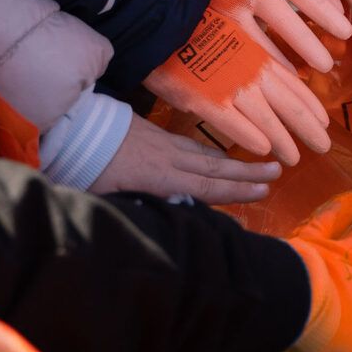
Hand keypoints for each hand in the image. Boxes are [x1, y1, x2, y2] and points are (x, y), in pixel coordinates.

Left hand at [92, 111, 282, 203]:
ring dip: (233, 160)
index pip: (206, 187)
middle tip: (278, 170)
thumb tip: (160, 226)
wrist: (73, 126)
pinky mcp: (154, 134)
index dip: (237, 191)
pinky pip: (190, 145)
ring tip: (259, 163)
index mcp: (160, 178)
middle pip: (215, 167)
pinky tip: (215, 156)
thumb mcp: (107, 197)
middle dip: (248, 172)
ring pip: (205, 154)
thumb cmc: (85, 168)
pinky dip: (209, 152)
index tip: (265, 191)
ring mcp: (163, 144)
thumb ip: (136, 210)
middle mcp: (169, 159)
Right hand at [145, 8, 331, 165]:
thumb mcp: (238, 36)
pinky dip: (250, 136)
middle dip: (310, 128)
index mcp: (261, 57)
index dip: (312, 106)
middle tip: (324, 147)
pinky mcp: (206, 98)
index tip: (325, 123)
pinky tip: (263, 150)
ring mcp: (231, 86)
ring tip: (295, 158)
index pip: (295, 86)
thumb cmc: (200, 26)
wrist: (166, 18)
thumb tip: (279, 75)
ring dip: (284, 141)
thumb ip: (257, 59)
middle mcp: (253, 72)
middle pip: (290, 105)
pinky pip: (233, 122)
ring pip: (267, 119)